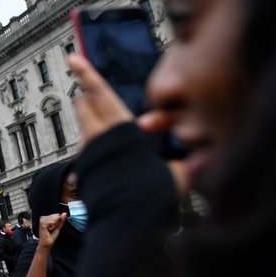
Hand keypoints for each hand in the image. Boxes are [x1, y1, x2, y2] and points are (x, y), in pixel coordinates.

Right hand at [37, 213, 66, 249]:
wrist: (47, 244)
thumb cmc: (51, 236)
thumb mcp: (58, 227)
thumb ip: (61, 220)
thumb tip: (65, 213)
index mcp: (46, 218)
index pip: (56, 215)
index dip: (57, 221)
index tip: (54, 227)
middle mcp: (43, 218)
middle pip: (55, 216)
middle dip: (56, 223)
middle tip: (52, 229)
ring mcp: (42, 220)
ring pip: (53, 218)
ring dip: (54, 225)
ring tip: (50, 230)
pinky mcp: (42, 224)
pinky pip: (50, 222)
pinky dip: (52, 226)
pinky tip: (49, 230)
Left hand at [71, 54, 191, 196]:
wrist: (122, 219)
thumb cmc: (149, 194)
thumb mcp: (174, 176)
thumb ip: (183, 164)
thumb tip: (203, 159)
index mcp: (120, 128)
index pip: (101, 93)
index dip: (87, 73)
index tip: (73, 56)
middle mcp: (97, 135)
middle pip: (84, 104)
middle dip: (87, 98)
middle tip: (94, 97)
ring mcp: (87, 150)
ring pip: (85, 127)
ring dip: (94, 126)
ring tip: (113, 140)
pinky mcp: (82, 166)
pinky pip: (88, 150)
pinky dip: (98, 150)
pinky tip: (112, 164)